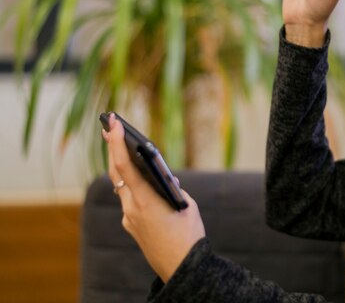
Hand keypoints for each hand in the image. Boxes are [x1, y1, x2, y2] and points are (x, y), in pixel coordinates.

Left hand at [102, 114, 205, 282]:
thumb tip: (162, 177)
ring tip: (120, 146)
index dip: (116, 143)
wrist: (181, 266)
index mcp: (146, 200)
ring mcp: (129, 217)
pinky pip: (129, 200)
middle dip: (112, 148)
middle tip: (108, 126)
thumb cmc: (189, 234)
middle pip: (117, 173)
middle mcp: (132, 208)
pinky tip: (139, 179)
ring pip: (122, 186)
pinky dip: (133, 186)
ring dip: (122, 166)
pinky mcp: (131, 225)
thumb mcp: (186, 204)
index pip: (125, 166)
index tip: (113, 124)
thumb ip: (172, 188)